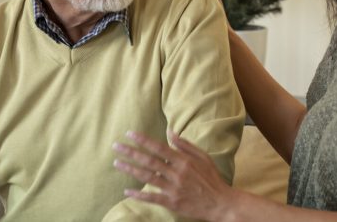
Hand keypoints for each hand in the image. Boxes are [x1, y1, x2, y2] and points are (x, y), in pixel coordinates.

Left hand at [113, 130, 236, 220]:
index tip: (129, 134)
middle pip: (149, 161)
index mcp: (184, 160)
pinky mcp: (172, 202)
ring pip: (148, 177)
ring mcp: (173, 188)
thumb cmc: (212, 179)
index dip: (143, 140)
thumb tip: (170, 132)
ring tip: (117, 163)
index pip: (159, 147)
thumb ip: (186, 145)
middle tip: (116, 146)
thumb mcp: (203, 157)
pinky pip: (152, 198)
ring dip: (130, 170)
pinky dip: (139, 195)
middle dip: (131, 152)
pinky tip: (127, 191)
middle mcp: (177, 173)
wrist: (221, 203)